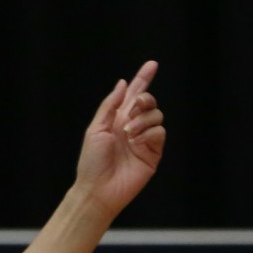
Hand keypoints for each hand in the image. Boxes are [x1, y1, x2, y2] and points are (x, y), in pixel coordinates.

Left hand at [73, 60, 165, 215]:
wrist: (98, 188)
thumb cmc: (92, 161)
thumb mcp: (96, 128)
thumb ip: (111, 105)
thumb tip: (123, 84)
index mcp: (118, 119)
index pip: (133, 94)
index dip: (143, 79)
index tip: (152, 64)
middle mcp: (133, 126)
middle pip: (149, 101)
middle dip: (145, 98)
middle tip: (134, 108)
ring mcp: (144, 140)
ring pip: (156, 115)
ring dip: (143, 119)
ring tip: (129, 133)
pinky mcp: (153, 153)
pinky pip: (160, 133)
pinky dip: (149, 133)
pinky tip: (136, 141)